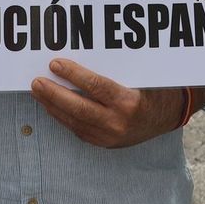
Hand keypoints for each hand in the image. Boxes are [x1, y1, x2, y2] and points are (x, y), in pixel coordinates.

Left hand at [30, 59, 182, 148]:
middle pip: (79, 108)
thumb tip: (80, 59)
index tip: (55, 63)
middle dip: (54, 94)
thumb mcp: (139, 76)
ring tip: (38, 92)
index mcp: (129, 103)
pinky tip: (52, 106)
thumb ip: (112, 71)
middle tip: (36, 82)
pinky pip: (79, 130)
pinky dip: (63, 118)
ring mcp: (111, 137)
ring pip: (75, 122)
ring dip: (53, 106)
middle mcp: (119, 123)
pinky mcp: (105, 144)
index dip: (73, 75)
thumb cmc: (153, 89)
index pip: (95, 86)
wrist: (168, 116)